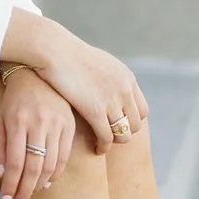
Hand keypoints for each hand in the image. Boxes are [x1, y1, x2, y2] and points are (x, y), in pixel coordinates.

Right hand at [0, 9, 148, 152]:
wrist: (56, 50)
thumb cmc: (70, 55)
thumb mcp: (99, 62)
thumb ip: (109, 76)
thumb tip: (109, 84)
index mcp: (127, 78)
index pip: (142, 109)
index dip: (131, 121)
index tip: (118, 125)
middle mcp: (124, 89)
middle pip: (136, 124)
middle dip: (124, 133)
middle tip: (110, 137)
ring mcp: (112, 100)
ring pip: (124, 134)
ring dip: (115, 142)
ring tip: (103, 144)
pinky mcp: (96, 110)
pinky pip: (107, 137)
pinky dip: (103, 146)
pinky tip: (96, 148)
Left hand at [0, 68, 75, 198]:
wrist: (36, 73)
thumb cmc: (13, 100)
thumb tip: (4, 175)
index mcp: (17, 122)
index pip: (15, 163)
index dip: (11, 185)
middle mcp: (39, 123)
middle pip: (34, 167)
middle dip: (25, 191)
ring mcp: (56, 123)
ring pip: (51, 164)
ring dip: (40, 184)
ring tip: (30, 195)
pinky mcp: (70, 123)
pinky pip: (65, 155)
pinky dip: (57, 172)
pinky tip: (47, 182)